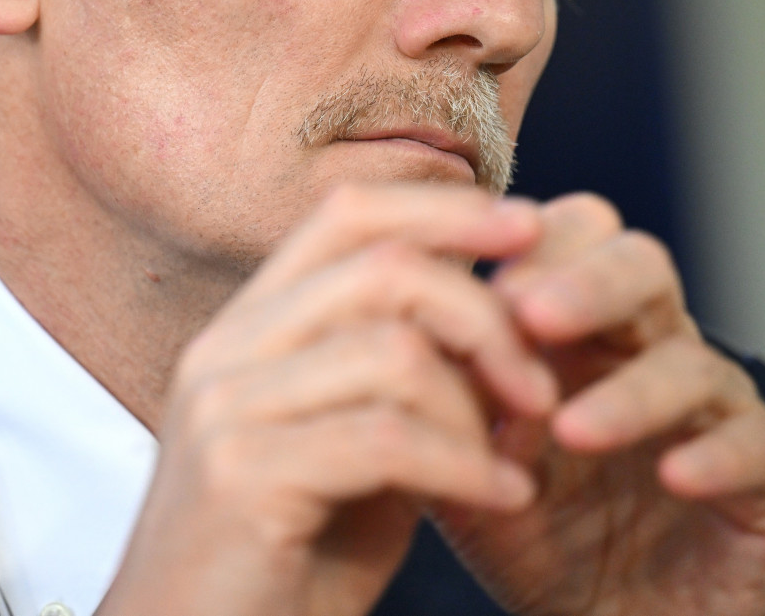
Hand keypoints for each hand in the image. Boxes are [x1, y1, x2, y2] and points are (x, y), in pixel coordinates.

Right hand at [99, 185, 555, 615]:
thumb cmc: (293, 557)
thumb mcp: (359, 448)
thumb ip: (412, 380)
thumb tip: (512, 326)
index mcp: (249, 326)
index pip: (347, 215)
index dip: (443, 208)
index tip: (531, 228)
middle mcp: (226, 349)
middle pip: (382, 265)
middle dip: (485, 314)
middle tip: (539, 387)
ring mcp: (225, 408)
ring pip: (393, 350)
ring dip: (478, 409)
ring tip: (510, 463)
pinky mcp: (240, 477)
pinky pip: (387, 439)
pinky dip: (466, 466)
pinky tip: (504, 498)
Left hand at [435, 192, 764, 615]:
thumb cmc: (535, 525)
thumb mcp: (470, 460)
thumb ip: (443, 398)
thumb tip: (410, 336)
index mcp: (575, 324)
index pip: (564, 238)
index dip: (523, 245)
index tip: (463, 274)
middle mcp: (645, 343)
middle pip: (638, 262)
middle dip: (585, 281)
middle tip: (528, 313)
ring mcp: (710, 401)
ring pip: (691, 356)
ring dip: (630, 389)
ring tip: (570, 430)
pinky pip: (757, 441)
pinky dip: (718, 453)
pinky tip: (673, 475)